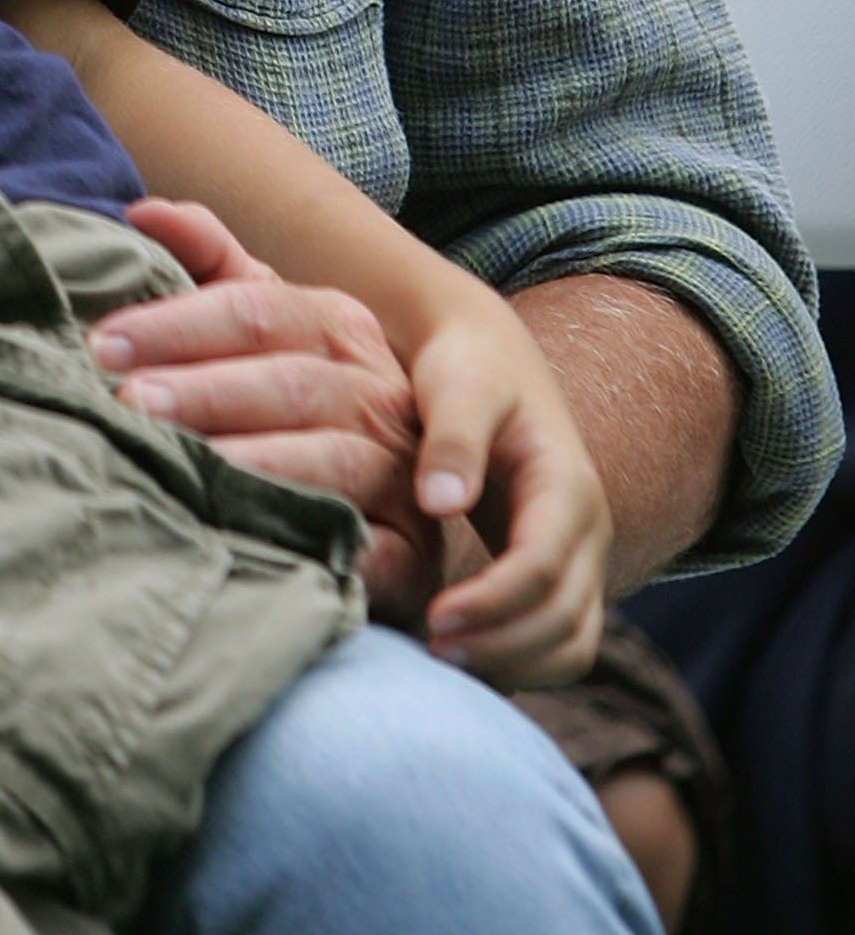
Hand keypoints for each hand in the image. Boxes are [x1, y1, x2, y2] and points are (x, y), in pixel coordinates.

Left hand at [99, 198, 438, 626]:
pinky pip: (368, 544)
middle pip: (286, 381)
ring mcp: (398, 469)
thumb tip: (142, 209)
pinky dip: (322, 541)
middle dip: (203, 391)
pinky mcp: (411, 547)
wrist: (420, 485)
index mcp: (337, 324)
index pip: (254, 310)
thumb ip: (212, 261)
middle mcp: (374, 389)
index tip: (102, 343)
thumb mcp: (270, 320)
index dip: (175, 324)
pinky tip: (260, 544)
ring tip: (185, 467)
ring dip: (253, 463)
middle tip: (129, 404)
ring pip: (327, 458)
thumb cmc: (307, 396)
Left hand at [406, 300, 612, 689]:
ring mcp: (577, 556)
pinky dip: (521, 661)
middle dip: (502, 644)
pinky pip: (558, 639)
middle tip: (432, 649)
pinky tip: (464, 657)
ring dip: (516, 664)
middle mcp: (585, 530)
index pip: (543, 567)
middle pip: (566, 619)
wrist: (486, 354)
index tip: (436, 618)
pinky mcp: (555, 572)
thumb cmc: (467, 367)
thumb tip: (441, 503)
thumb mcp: (458, 387)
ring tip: (444, 657)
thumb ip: (452, 439)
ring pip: (573, 643)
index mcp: (567, 485)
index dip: (493, 604)